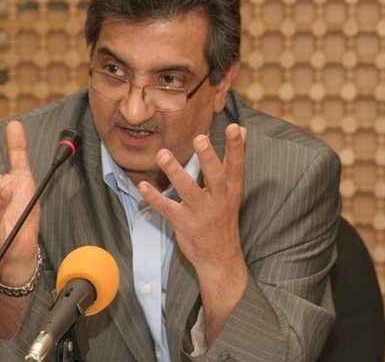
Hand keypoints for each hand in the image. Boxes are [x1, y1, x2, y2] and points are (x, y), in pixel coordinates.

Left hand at [138, 123, 246, 270]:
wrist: (220, 257)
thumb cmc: (223, 216)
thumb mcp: (233, 189)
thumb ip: (234, 159)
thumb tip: (242, 129)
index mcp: (232, 190)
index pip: (237, 165)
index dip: (236, 147)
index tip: (235, 127)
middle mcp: (219, 200)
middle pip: (215, 176)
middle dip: (208, 157)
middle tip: (200, 138)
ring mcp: (201, 213)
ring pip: (188, 190)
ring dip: (174, 172)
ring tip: (162, 155)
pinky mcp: (184, 224)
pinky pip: (167, 208)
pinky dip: (154, 197)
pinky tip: (142, 186)